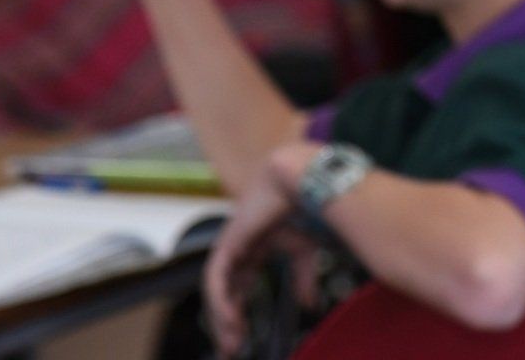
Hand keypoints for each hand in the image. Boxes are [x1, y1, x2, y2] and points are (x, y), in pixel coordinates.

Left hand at [204, 146, 311, 354]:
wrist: (304, 180)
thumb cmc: (306, 206)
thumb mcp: (305, 252)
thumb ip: (302, 278)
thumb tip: (308, 306)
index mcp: (255, 247)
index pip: (240, 287)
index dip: (239, 312)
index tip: (243, 340)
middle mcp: (239, 248)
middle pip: (225, 293)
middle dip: (226, 323)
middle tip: (232, 350)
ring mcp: (231, 245)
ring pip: (217, 290)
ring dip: (222, 318)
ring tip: (233, 341)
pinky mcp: (228, 243)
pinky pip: (216, 279)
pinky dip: (221, 301)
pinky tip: (231, 318)